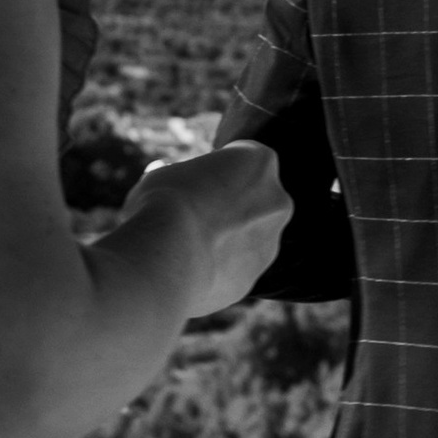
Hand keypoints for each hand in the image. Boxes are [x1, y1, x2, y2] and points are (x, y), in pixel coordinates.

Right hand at [128, 138, 290, 312]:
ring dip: (223, 240)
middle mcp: (277, 202)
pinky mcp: (253, 280)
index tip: (193, 179)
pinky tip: (187, 270)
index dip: (215, 168)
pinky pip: (233, 270)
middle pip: (253, 198)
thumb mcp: (161, 175)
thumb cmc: (163, 204)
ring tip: (184, 246)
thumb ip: (175, 175)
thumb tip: (162, 173)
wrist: (167, 260)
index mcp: (260, 163)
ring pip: (246, 238)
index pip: (242, 157)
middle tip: (191, 213)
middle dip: (228, 205)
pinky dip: (215, 270)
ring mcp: (269, 244)